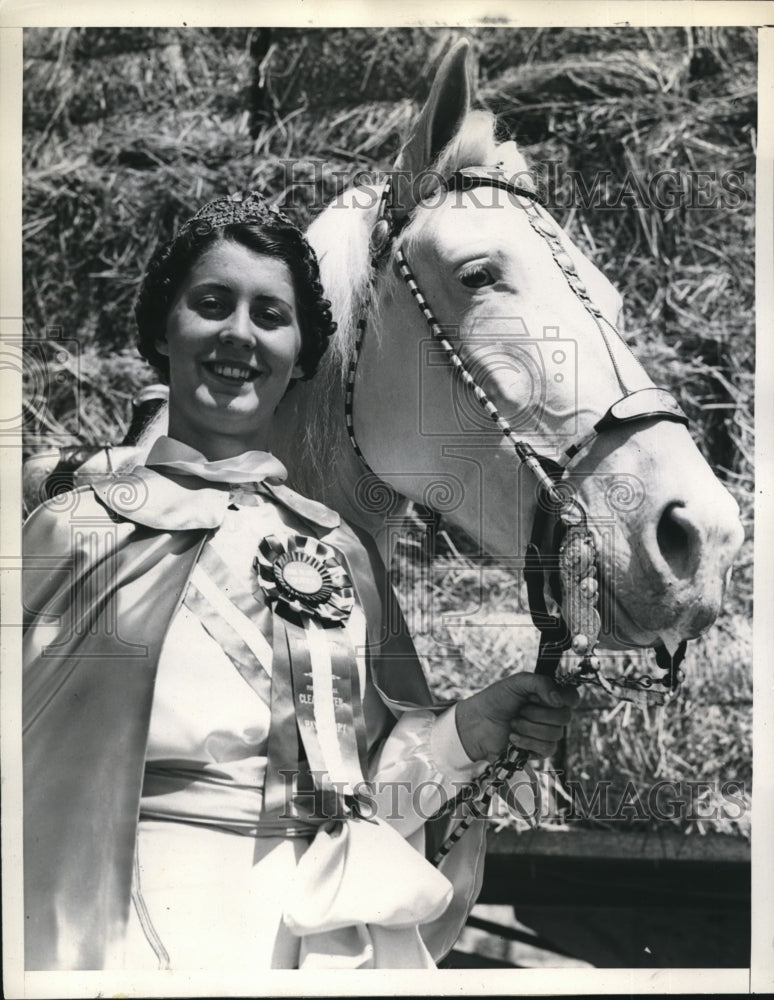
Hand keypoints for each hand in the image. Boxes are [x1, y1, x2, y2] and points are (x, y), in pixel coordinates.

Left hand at [455, 673, 579, 762]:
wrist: (478, 722)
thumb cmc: (496, 699)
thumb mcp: (518, 683)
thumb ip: (541, 683)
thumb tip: (558, 699)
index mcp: (548, 696)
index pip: (572, 697)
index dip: (565, 699)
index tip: (549, 698)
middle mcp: (550, 714)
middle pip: (565, 717)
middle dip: (538, 713)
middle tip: (521, 710)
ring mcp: (545, 733)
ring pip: (556, 734)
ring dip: (530, 728)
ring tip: (513, 723)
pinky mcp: (538, 750)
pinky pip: (547, 748)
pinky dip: (528, 741)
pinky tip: (514, 737)